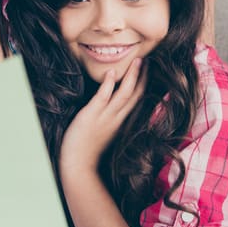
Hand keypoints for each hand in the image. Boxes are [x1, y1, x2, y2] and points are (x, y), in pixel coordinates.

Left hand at [59, 58, 145, 176]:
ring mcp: (105, 117)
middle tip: (148, 60)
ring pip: (124, 94)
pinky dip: (108, 85)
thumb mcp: (105, 134)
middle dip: (143, 76)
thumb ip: (111, 122)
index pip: (136, 100)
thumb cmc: (88, 151)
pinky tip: (112, 72)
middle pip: (135, 94)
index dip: (143, 84)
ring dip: (132, 76)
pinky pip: (102, 98)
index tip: (148, 71)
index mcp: (121, 122)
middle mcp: (117, 118)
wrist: (78, 166)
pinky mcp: (91, 116)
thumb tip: (113, 111)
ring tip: (138, 61)